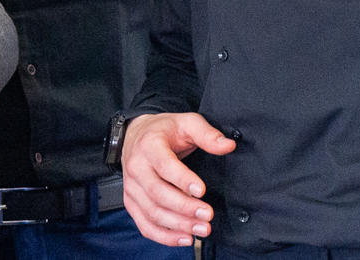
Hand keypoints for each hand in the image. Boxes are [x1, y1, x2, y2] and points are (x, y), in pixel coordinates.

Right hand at [121, 112, 235, 246]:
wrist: (135, 135)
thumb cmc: (164, 130)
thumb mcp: (186, 122)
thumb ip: (207, 134)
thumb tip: (228, 145)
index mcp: (149, 145)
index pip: (165, 166)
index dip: (183, 179)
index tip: (202, 190)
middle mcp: (136, 167)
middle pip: (158, 193)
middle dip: (185, 208)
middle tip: (208, 215)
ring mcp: (132, 187)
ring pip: (152, 212)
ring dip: (178, 225)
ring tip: (202, 229)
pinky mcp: (132, 202)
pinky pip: (145, 225)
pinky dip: (164, 236)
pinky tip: (185, 238)